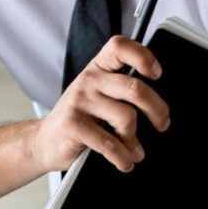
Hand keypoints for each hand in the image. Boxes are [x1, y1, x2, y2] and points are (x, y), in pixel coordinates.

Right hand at [33, 36, 170, 172]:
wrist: (44, 141)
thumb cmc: (79, 119)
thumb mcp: (99, 96)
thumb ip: (123, 92)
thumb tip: (160, 107)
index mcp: (98, 69)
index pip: (120, 47)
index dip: (143, 57)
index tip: (156, 74)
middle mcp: (89, 80)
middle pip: (135, 88)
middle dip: (157, 110)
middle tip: (162, 124)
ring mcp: (80, 101)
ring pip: (127, 117)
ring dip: (135, 141)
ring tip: (134, 151)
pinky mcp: (73, 125)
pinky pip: (110, 143)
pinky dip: (122, 157)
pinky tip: (124, 161)